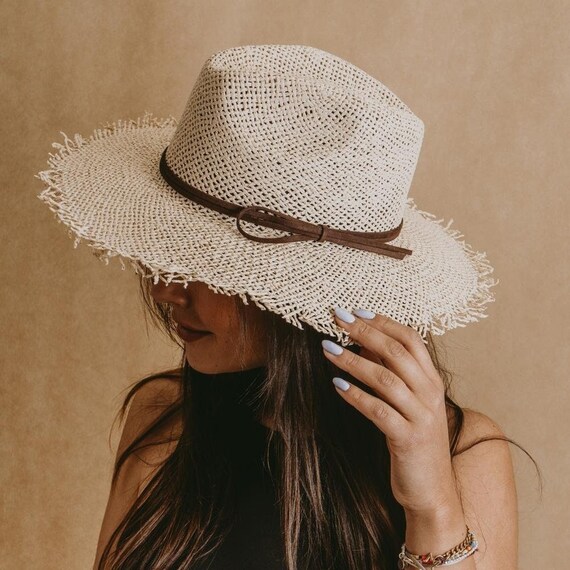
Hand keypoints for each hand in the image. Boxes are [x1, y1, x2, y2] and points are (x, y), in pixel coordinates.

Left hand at [321, 307, 458, 514]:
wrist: (433, 491)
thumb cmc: (415, 440)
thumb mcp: (408, 402)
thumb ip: (392, 372)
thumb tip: (364, 343)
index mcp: (432, 380)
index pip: (411, 339)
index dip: (383, 322)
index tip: (356, 311)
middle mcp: (430, 393)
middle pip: (396, 352)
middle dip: (364, 332)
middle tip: (336, 318)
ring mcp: (422, 417)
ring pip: (385, 379)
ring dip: (353, 361)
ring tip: (327, 348)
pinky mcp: (408, 439)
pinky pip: (378, 411)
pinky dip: (356, 395)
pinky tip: (337, 385)